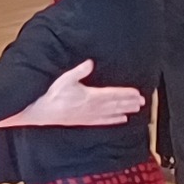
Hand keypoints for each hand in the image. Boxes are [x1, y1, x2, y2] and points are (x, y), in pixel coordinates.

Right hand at [13, 61, 145, 126]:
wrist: (40, 111)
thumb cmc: (51, 94)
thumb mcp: (64, 78)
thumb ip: (79, 71)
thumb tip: (90, 62)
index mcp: (89, 96)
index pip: (112, 94)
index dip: (126, 94)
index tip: (138, 93)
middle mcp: (92, 107)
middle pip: (115, 104)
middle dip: (129, 102)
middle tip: (143, 102)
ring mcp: (89, 115)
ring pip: (112, 113)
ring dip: (125, 110)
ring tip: (137, 109)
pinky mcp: (84, 121)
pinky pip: (103, 121)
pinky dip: (114, 120)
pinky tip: (122, 120)